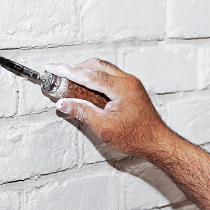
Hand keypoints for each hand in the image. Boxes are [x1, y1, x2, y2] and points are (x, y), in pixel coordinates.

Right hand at [46, 59, 170, 158]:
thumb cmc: (136, 137)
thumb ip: (82, 112)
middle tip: (58, 74)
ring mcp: (130, 83)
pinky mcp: (129, 88)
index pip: (89, 74)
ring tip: (68, 81)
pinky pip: (108, 75)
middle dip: (75, 68)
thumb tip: (63, 103)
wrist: (157, 143)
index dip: (68, 71)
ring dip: (84, 72)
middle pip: (95, 66)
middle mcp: (127, 80)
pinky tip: (85, 87)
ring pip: (102, 68)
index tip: (53, 67)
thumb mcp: (104, 127)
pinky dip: (94, 77)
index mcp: (122, 87)